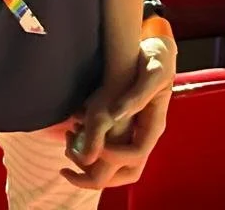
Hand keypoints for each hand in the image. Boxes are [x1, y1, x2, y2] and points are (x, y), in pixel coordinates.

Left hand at [62, 35, 176, 188]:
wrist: (155, 52)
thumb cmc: (156, 60)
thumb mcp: (151, 74)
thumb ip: (137, 95)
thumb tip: (117, 114)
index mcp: (153, 125)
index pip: (135, 155)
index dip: (113, 155)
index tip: (92, 144)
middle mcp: (143, 133)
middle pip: (124, 169)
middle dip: (95, 172)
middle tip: (69, 162)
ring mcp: (132, 130)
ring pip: (111, 161)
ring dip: (87, 158)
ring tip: (68, 135)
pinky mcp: (119, 124)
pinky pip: (103, 146)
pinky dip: (86, 144)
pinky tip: (71, 126)